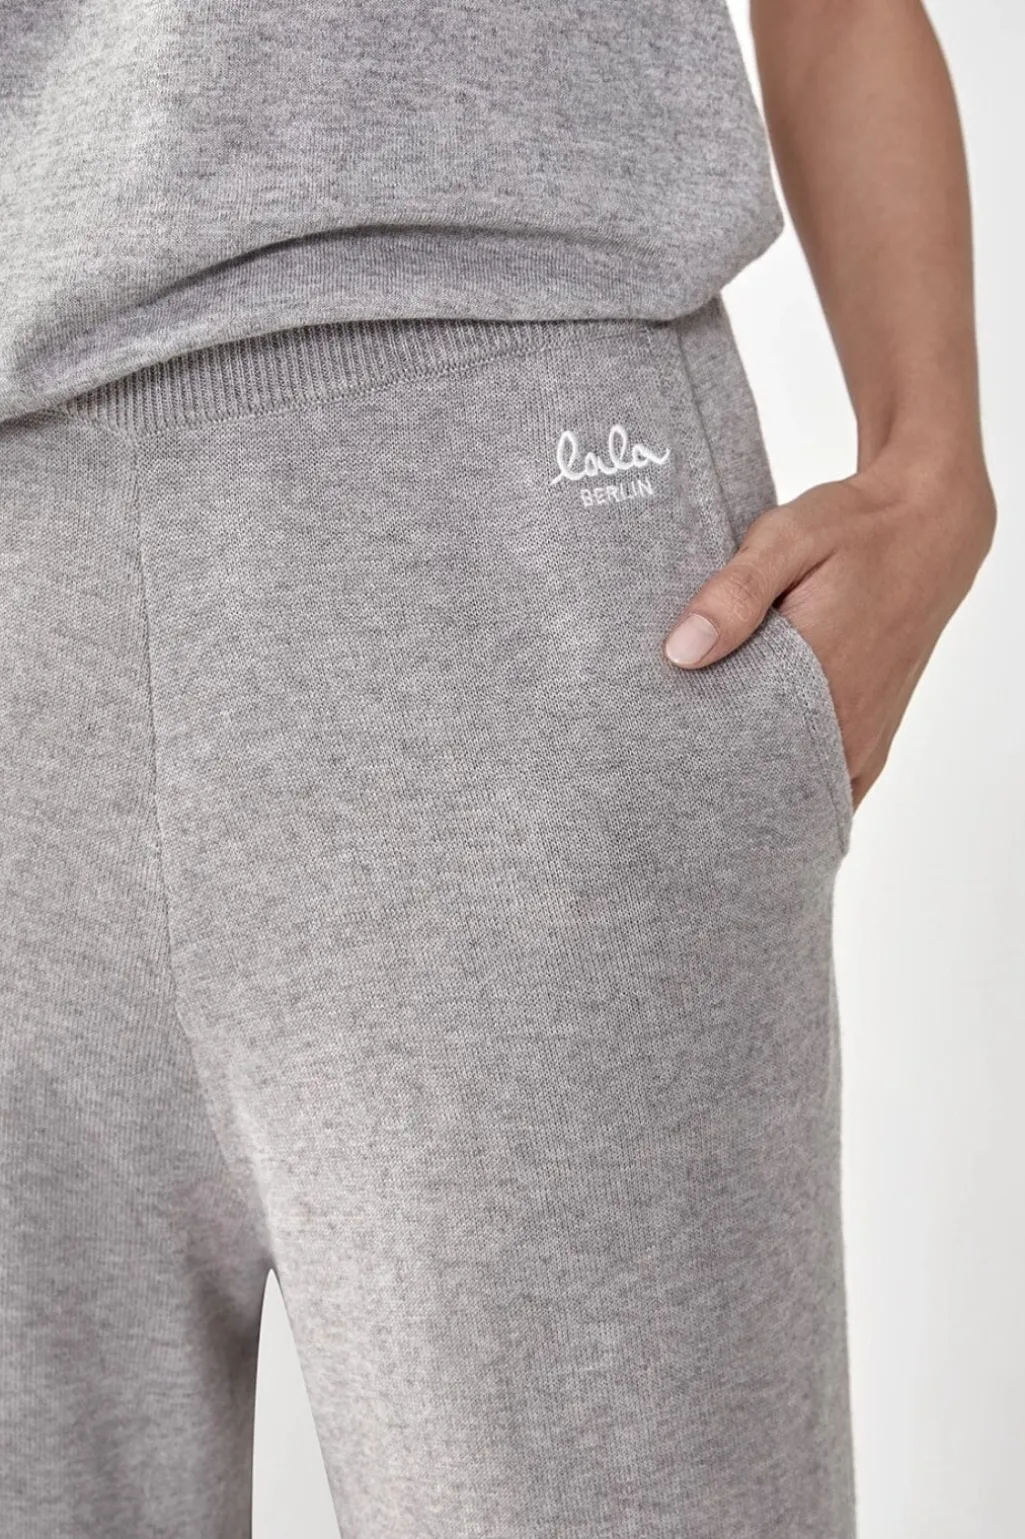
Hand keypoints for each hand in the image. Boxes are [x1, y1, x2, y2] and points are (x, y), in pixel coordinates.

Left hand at [663, 447, 995, 808]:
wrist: (930, 526)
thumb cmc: (855, 530)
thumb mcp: (787, 539)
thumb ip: (735, 594)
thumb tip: (680, 651)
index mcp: (820, 682)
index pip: (742, 757)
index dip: (696, 767)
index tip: (656, 760)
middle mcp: (849, 723)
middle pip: (766, 784)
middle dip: (717, 780)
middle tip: (665, 765)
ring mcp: (865, 736)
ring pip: (797, 788)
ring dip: (754, 782)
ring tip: (701, 766)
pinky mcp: (873, 734)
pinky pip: (829, 782)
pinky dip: (792, 782)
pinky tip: (753, 769)